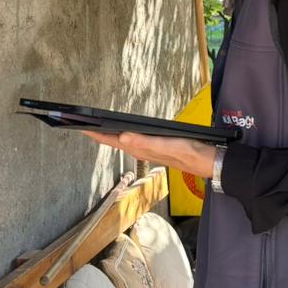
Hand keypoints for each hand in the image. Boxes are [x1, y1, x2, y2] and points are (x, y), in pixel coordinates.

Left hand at [81, 130, 217, 177]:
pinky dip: (124, 136)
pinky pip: (133, 142)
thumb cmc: (189, 153)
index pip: (113, 140)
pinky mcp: (155, 149)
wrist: (207, 162)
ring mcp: (148, 150)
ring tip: (98, 129)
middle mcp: (141, 150)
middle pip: (114, 140)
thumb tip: (121, 137)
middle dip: (98, 134)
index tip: (80, 127)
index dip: (96, 134)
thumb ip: (144, 143)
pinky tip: (124, 134)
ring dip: (109, 136)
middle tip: (83, 125)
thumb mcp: (167, 146)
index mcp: (141, 149)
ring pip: (123, 141)